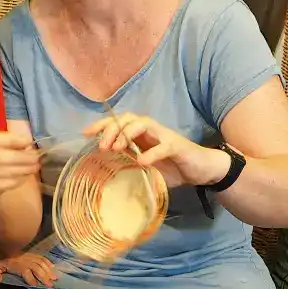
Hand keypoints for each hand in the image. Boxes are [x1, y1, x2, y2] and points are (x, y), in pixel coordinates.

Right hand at [0, 129, 41, 196]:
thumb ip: (10, 141)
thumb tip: (28, 144)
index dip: (11, 140)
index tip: (29, 141)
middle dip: (20, 157)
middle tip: (36, 158)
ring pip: (1, 172)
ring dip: (22, 170)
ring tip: (35, 167)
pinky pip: (3, 186)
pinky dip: (17, 180)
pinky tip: (25, 176)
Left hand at [0, 252, 57, 286]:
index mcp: (13, 262)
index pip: (25, 271)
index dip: (31, 279)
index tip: (36, 285)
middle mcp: (22, 257)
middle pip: (36, 266)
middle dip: (44, 276)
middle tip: (51, 284)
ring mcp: (25, 253)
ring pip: (40, 261)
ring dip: (48, 269)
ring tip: (55, 277)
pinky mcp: (26, 251)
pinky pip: (39, 255)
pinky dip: (47, 261)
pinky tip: (52, 266)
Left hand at [85, 114, 225, 189]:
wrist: (201, 170)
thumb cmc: (172, 167)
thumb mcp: (146, 167)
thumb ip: (129, 164)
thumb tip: (107, 170)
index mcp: (140, 135)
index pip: (118, 122)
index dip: (102, 125)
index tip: (86, 134)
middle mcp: (150, 131)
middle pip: (127, 118)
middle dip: (111, 129)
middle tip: (102, 147)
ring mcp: (164, 136)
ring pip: (143, 123)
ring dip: (127, 134)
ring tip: (118, 149)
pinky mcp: (177, 146)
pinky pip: (163, 146)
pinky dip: (152, 153)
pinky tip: (142, 162)